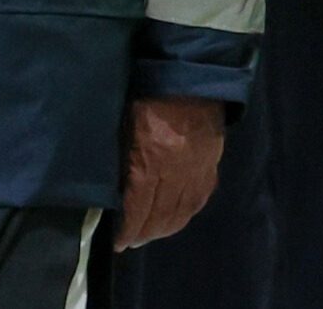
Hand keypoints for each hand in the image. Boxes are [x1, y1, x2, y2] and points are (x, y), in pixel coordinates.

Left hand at [115, 96, 224, 249]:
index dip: (128, 229)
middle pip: (159, 216)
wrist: (190, 79)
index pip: (138, 207)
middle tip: (130, 241)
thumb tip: (112, 187)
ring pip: (180, 214)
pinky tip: (173, 220)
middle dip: (143, 233)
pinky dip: (183, 216)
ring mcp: (196, 173)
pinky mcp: (210, 169)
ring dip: (163, 229)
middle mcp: (175, 174)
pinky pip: (197, 202)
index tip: (117, 242)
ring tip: (148, 235)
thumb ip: (121, 156)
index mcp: (150, 161)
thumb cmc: (145, 94)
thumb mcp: (123, 123)